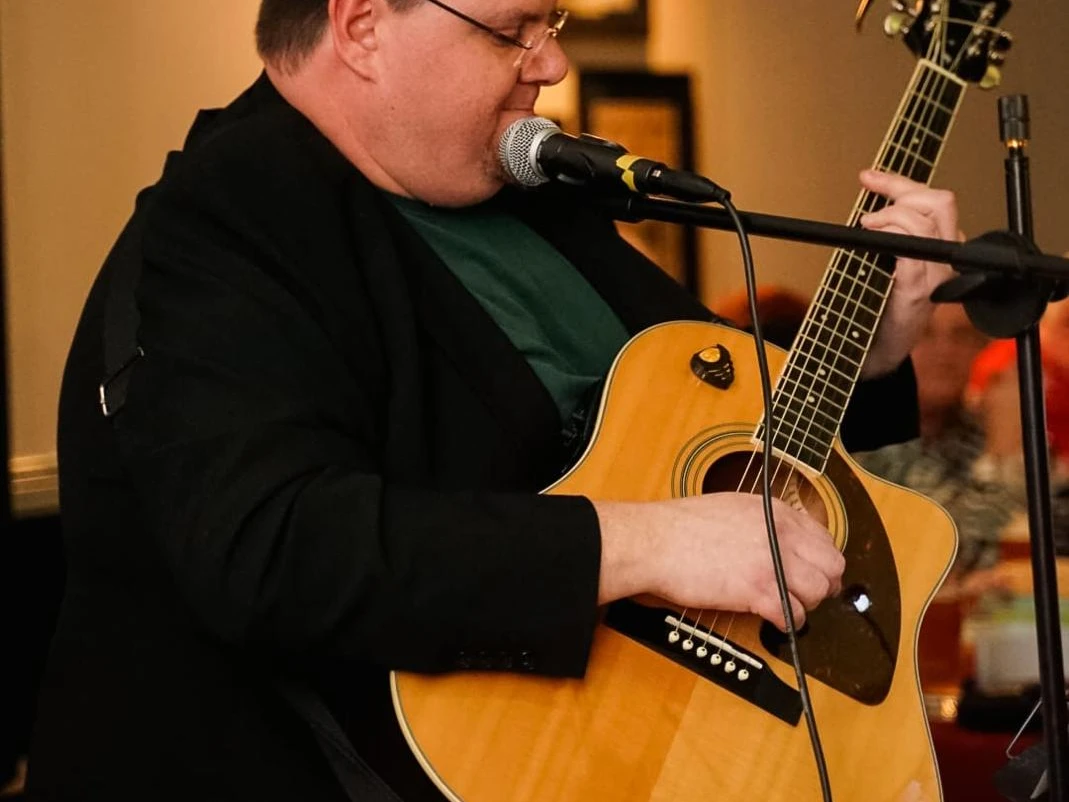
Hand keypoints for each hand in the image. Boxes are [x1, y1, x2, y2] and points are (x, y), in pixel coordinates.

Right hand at [594, 492, 845, 629]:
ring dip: (806, 604)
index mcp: (774, 512)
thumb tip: (780, 541)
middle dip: (823, 584)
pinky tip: (776, 620)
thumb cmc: (680, 527)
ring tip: (787, 606)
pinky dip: (789, 624)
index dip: (820, 560)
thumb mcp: (732, 508)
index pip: (824, 538)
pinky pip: (793, 615)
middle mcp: (780, 534)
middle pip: (832, 566)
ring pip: (819, 592)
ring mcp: (771, 562)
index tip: (811, 571)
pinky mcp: (757, 590)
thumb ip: (763, 522)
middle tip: (807, 594)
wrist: (654, 542)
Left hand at [858, 169, 959, 377]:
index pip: (936, 201)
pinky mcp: (917, 293)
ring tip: (866, 222)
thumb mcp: (889, 265)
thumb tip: (869, 206)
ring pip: (927, 224)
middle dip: (900, 189)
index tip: (869, 176)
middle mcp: (945, 260)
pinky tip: (871, 239)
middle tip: (868, 193)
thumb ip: (891, 238)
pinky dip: (891, 238)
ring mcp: (934, 277)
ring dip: (891, 215)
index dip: (901, 182)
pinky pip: (912, 255)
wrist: (879, 352)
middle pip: (940, 203)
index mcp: (941, 249)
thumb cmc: (881, 309)